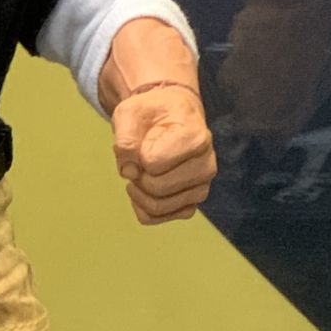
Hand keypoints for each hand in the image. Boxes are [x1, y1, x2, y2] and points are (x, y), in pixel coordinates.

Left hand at [111, 86, 215, 224]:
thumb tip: (129, 172)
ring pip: (158, 207)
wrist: (172, 116)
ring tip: (139, 171)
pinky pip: (158, 218)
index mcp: (196, 138)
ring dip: (138, 192)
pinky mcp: (192, 202)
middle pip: (157, 188)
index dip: (137, 154)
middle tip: (136, 159)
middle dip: (136, 175)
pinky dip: (142, 206)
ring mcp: (201, 187)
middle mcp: (206, 165)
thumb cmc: (152, 112)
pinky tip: (141, 189)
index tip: (143, 140)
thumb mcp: (130, 111)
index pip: (153, 163)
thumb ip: (124, 138)